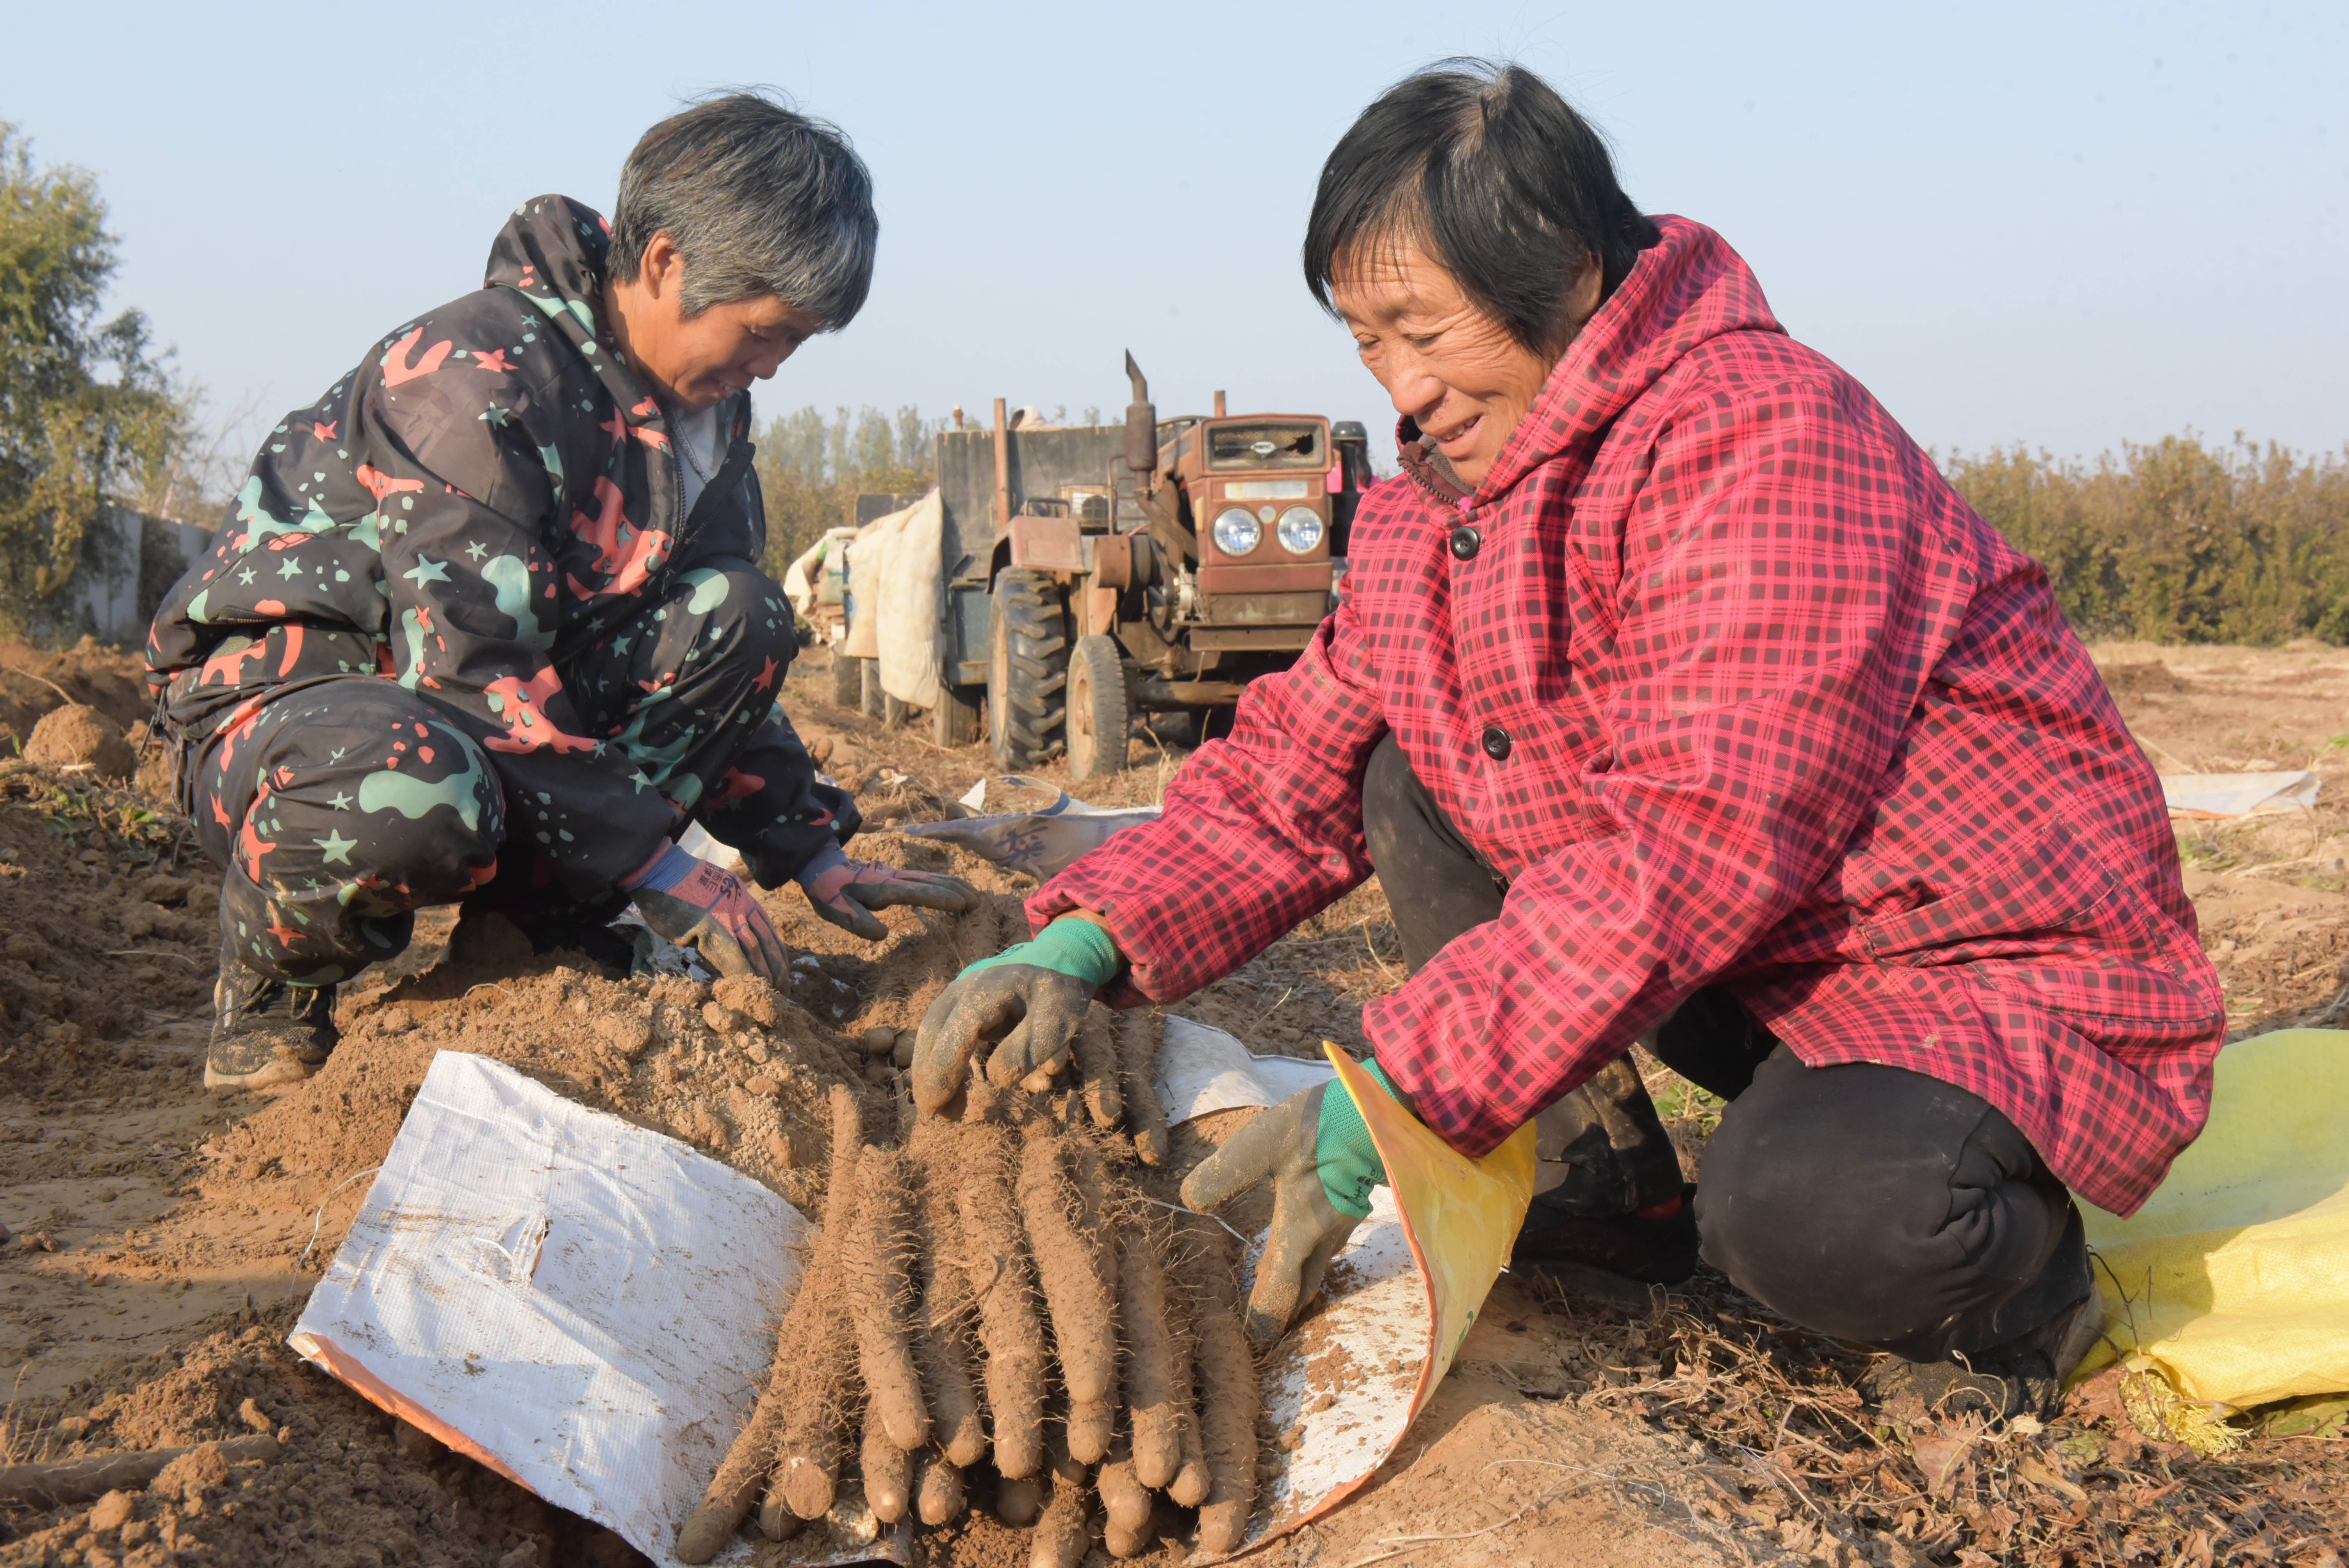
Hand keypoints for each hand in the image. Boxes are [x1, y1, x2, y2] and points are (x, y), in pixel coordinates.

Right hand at [624, 842, 790, 982]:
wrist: (659, 870)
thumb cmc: (677, 885)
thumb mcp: (712, 893)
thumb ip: (723, 914)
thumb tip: (727, 939)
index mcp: (742, 896)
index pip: (768, 929)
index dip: (778, 953)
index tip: (782, 971)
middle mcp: (741, 904)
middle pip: (767, 941)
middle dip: (778, 968)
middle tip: (783, 989)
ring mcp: (727, 914)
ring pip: (755, 949)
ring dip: (763, 974)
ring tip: (769, 992)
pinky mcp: (709, 925)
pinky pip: (731, 953)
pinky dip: (741, 972)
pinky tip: (747, 985)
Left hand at [796, 844, 976, 940]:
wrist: (821, 867)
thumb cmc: (830, 893)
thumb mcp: (838, 911)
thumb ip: (858, 922)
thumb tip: (882, 935)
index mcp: (885, 889)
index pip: (919, 893)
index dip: (942, 898)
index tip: (963, 905)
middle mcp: (895, 879)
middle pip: (932, 882)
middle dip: (957, 890)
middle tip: (979, 901)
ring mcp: (897, 875)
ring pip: (931, 878)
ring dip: (954, 884)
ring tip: (974, 893)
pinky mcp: (896, 876)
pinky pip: (925, 878)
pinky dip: (943, 882)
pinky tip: (950, 887)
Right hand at [912, 918, 1120, 1115]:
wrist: (1059, 957)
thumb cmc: (1058, 991)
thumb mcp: (1056, 1021)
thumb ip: (1028, 1049)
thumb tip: (996, 1080)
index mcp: (989, 989)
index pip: (955, 1033)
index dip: (942, 1072)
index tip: (939, 1107)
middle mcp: (965, 987)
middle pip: (933, 1032)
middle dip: (929, 1076)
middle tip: (938, 1114)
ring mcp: (959, 992)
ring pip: (931, 1031)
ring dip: (931, 1070)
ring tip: (945, 1108)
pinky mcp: (960, 1002)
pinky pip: (941, 1031)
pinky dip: (940, 1059)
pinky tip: (951, 1086)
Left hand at [1180, 1066, 1397, 1344]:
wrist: (1384, 1108)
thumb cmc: (1323, 1124)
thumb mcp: (1263, 1143)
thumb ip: (1225, 1173)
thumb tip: (1189, 1201)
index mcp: (1300, 1231)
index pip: (1278, 1292)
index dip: (1262, 1322)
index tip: (1250, 1345)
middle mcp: (1324, 1239)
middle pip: (1300, 1291)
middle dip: (1280, 1313)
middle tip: (1259, 1332)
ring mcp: (1343, 1225)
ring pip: (1316, 1271)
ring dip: (1294, 1288)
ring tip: (1273, 1295)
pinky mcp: (1353, 1207)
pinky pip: (1326, 1249)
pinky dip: (1308, 1262)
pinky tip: (1300, 1249)